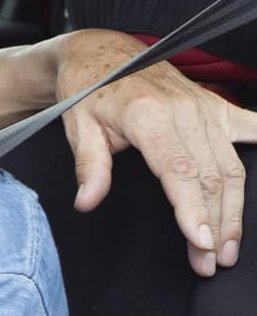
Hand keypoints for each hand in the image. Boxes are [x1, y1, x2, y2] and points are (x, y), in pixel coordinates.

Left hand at [58, 31, 256, 275]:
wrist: (102, 53)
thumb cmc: (88, 90)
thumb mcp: (77, 126)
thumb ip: (89, 165)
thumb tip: (87, 201)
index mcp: (148, 115)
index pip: (178, 170)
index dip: (192, 208)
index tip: (200, 240)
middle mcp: (185, 111)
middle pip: (210, 176)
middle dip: (215, 224)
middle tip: (209, 262)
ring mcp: (206, 108)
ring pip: (232, 166)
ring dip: (234, 210)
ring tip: (228, 248)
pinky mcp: (217, 108)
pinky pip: (253, 129)